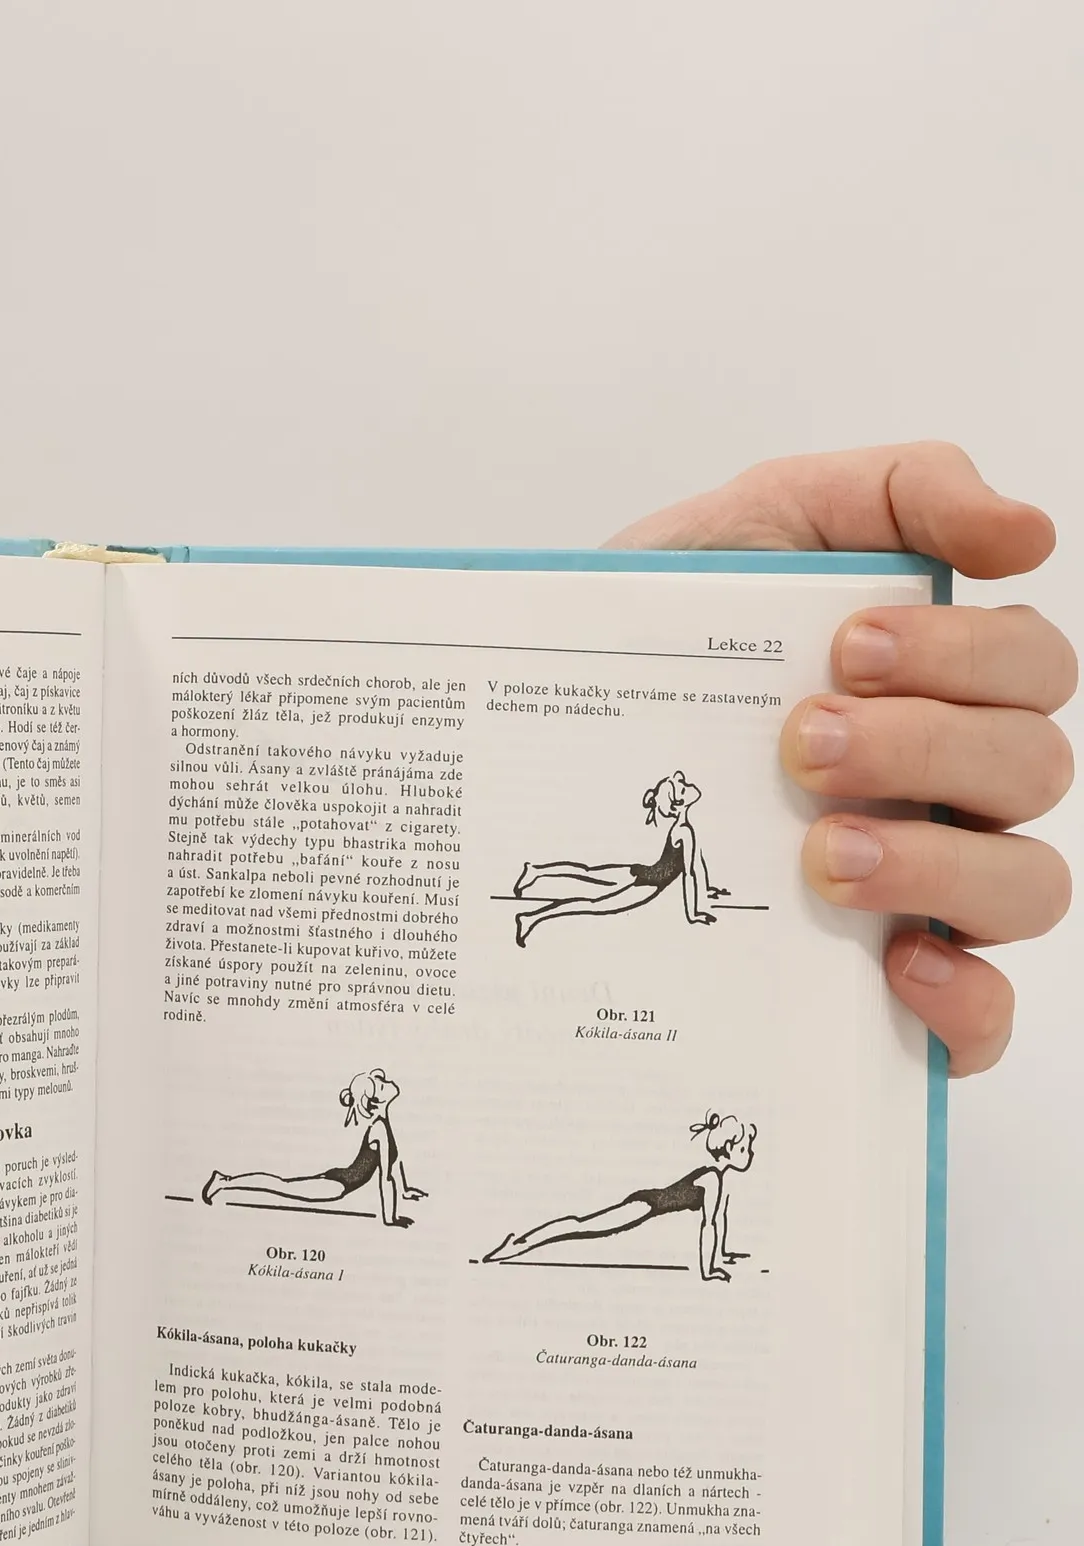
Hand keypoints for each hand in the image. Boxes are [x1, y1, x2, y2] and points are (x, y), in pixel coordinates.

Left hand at [611, 443, 1072, 1075]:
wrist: (547, 727)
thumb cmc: (667, 629)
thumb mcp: (756, 525)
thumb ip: (892, 491)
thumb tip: (1028, 533)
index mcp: (938, 685)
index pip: (1031, 670)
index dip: (962, 656)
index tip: (845, 647)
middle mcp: (947, 787)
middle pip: (1034, 770)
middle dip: (924, 747)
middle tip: (801, 742)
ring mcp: (922, 889)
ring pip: (1026, 887)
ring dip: (937, 864)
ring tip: (822, 851)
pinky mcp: (878, 986)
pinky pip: (982, 1019)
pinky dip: (966, 999)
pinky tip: (895, 965)